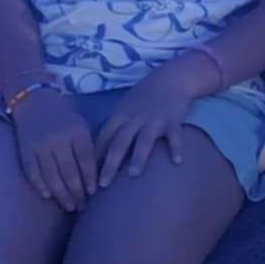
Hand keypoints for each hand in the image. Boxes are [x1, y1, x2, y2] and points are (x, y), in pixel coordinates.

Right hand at [13, 90, 97, 211]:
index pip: (86, 161)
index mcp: (77, 132)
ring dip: (62, 194)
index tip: (93, 193)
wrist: (35, 102)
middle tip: (82, 207)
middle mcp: (58, 139)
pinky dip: (41, 186)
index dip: (90, 179)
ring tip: (70, 207)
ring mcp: (40, 146)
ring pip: (52, 176)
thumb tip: (98, 178)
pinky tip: (49, 196)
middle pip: (70, 172)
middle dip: (77, 192)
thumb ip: (89, 149)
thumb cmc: (65, 119)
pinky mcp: (25, 150)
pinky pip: (34, 173)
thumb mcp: (81, 127)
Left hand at [95, 59, 202, 185]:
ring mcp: (154, 119)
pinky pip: (174, 135)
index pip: (103, 139)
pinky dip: (176, 148)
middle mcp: (135, 119)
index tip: (87, 178)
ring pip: (144, 140)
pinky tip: (177, 161)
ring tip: (134, 174)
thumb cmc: (144, 98)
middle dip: (110, 164)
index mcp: (120, 117)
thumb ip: (114, 129)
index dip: (94, 159)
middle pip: (120, 143)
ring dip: (138, 156)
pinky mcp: (173, 120)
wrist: (170, 78)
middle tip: (102, 185)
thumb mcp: (124, 109)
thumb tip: (98, 154)